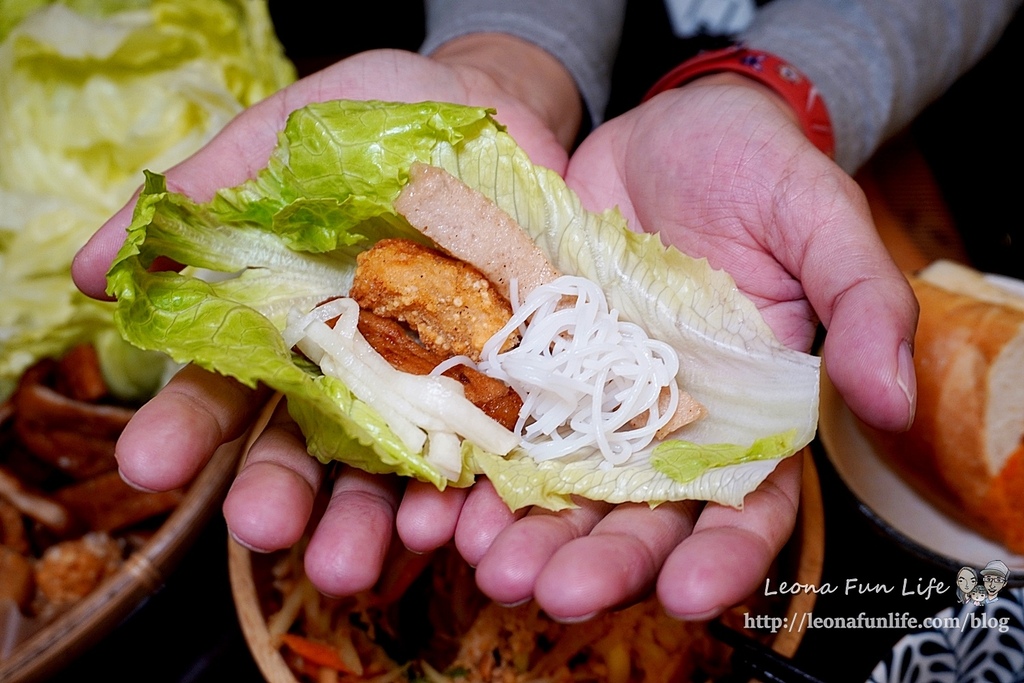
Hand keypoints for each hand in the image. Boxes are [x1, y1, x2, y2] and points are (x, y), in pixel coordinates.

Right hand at [71, 38, 580, 594]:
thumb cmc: (376, 114)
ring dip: (369, 521)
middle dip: (279, 495)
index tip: (150, 464)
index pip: (221, 392)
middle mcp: (350, 372)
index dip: (186, 429)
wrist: (495, 104)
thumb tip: (88, 273)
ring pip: (388, 473)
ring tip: (353, 562)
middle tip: (264, 530)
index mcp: (283, 325)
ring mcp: (426, 384)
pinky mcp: (501, 381)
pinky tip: (451, 519)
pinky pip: (482, 448)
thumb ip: (202, 197)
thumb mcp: (282, 137)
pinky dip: (466, 490)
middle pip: (303, 452)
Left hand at [457, 74, 917, 620]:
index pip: (746, 506)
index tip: (686, 593)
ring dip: (525, 534)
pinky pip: (502, 423)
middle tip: (551, 592)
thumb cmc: (755, 167)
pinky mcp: (531, 362)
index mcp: (746, 411)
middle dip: (599, 561)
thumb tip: (894, 402)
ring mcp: (591, 397)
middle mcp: (666, 422)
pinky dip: (476, 466)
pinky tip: (442, 501)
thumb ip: (863, 302)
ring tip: (487, 563)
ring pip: (561, 487)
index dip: (722, 557)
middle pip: (637, 514)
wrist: (663, 129)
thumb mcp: (820, 217)